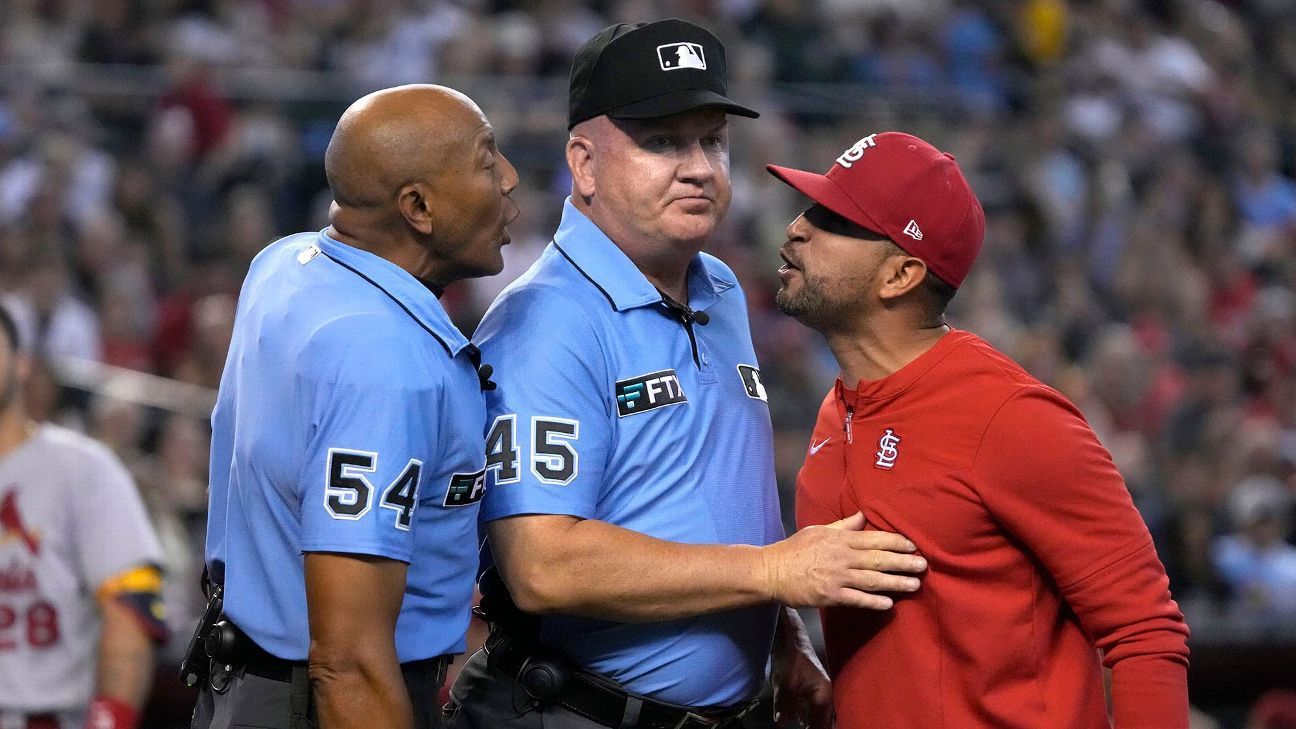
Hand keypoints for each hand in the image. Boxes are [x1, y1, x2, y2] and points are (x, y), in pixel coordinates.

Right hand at [762, 512, 925, 608]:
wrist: (771, 571)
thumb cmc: (794, 549)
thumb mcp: (818, 530)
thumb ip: (843, 526)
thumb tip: (863, 516)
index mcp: (839, 539)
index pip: (874, 539)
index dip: (896, 542)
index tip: (913, 545)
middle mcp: (842, 557)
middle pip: (878, 559)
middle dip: (903, 561)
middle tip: (923, 565)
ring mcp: (837, 577)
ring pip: (872, 579)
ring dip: (895, 582)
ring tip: (914, 584)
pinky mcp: (830, 595)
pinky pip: (857, 599)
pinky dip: (874, 601)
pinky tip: (889, 603)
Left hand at [772, 609, 833, 728]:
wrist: (790, 638)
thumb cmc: (791, 658)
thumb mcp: (785, 683)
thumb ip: (785, 705)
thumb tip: (782, 723)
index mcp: (824, 696)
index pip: (822, 725)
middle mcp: (826, 696)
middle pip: (825, 722)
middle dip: (817, 728)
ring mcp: (820, 693)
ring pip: (820, 717)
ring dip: (813, 723)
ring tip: (805, 726)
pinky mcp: (811, 691)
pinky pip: (812, 710)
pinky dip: (808, 717)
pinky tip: (800, 720)